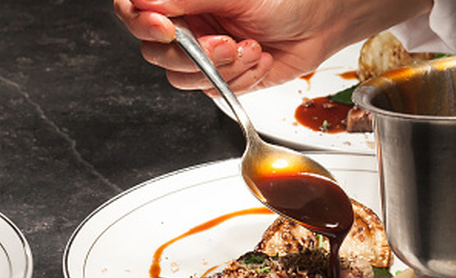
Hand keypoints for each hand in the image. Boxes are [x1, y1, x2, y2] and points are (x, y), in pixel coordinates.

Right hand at [113, 0, 431, 93]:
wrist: (320, 24)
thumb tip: (145, 2)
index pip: (135, 11)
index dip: (141, 22)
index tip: (164, 26)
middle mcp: (187, 24)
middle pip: (156, 52)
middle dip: (194, 54)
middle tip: (226, 42)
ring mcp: (203, 54)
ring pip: (182, 77)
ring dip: (221, 68)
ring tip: (250, 49)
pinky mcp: (222, 78)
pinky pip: (213, 91)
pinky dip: (240, 79)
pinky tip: (259, 60)